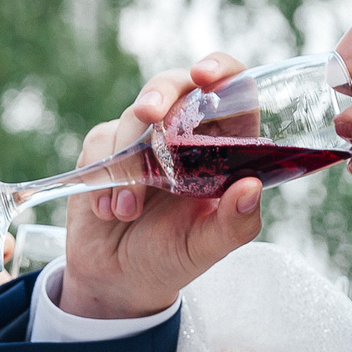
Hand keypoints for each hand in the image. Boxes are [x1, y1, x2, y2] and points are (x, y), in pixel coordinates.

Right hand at [58, 52, 264, 320]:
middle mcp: (185, 136)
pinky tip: (110, 211)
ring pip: (134, 116)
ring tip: (128, 211)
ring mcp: (144, 138)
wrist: (118, 280)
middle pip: (177, 85)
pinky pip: (101, 142)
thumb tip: (251, 188)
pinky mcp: (106, 148)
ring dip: (129, 164)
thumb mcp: (206, 248)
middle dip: (160, 94)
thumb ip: (234, 223)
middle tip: (150, 116)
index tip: (206, 76)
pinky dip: (103, 178)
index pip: (233, 92)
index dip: (223, 72)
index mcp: (224, 149)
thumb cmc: (171, 259)